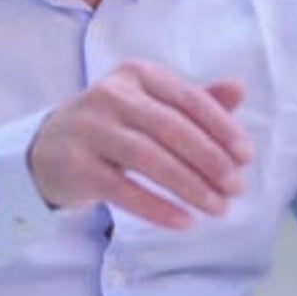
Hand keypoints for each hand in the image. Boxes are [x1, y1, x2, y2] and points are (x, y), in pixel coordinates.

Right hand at [28, 59, 250, 228]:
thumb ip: (196, 100)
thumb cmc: (117, 125)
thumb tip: (240, 89)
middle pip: (171, 128)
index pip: (188, 98)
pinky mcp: (76, 165)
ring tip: (218, 207)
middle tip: (238, 187)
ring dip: (189, 186)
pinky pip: (122, 189)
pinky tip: (184, 221)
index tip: (246, 156)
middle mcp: (112, 95)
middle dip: (210, 160)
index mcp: (139, 74)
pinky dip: (157, 207)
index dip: (221, 127)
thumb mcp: (154, 105)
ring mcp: (90, 129)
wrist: (50, 148)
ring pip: (148, 158)